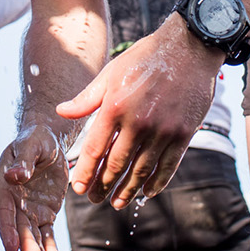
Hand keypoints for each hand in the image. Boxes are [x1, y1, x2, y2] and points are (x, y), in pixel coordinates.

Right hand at [0, 122, 67, 250]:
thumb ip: (23, 161)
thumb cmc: (35, 140)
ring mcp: (27, 210)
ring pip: (32, 235)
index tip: (12, 249)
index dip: (7, 230)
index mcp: (2, 184)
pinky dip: (50, 248)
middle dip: (26, 246)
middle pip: (18, 227)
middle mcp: (12, 201)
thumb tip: (14, 175)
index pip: (4, 211)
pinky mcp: (44, 214)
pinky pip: (46, 234)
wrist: (49, 142)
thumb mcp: (30, 144)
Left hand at [57, 16, 220, 208]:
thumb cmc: (145, 58)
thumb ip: (87, 98)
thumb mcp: (111, 73)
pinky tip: (147, 192)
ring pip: (141, 170)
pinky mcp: (184, 133)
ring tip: (117, 203)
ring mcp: (163, 130)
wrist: (188, 47)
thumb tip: (61, 111)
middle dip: (102, 186)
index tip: (77, 188)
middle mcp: (138, 122)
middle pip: (116, 165)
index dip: (85, 172)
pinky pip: (168, 166)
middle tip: (94, 200)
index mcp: (115, 106)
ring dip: (127, 191)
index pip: (94, 149)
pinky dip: (156, 183)